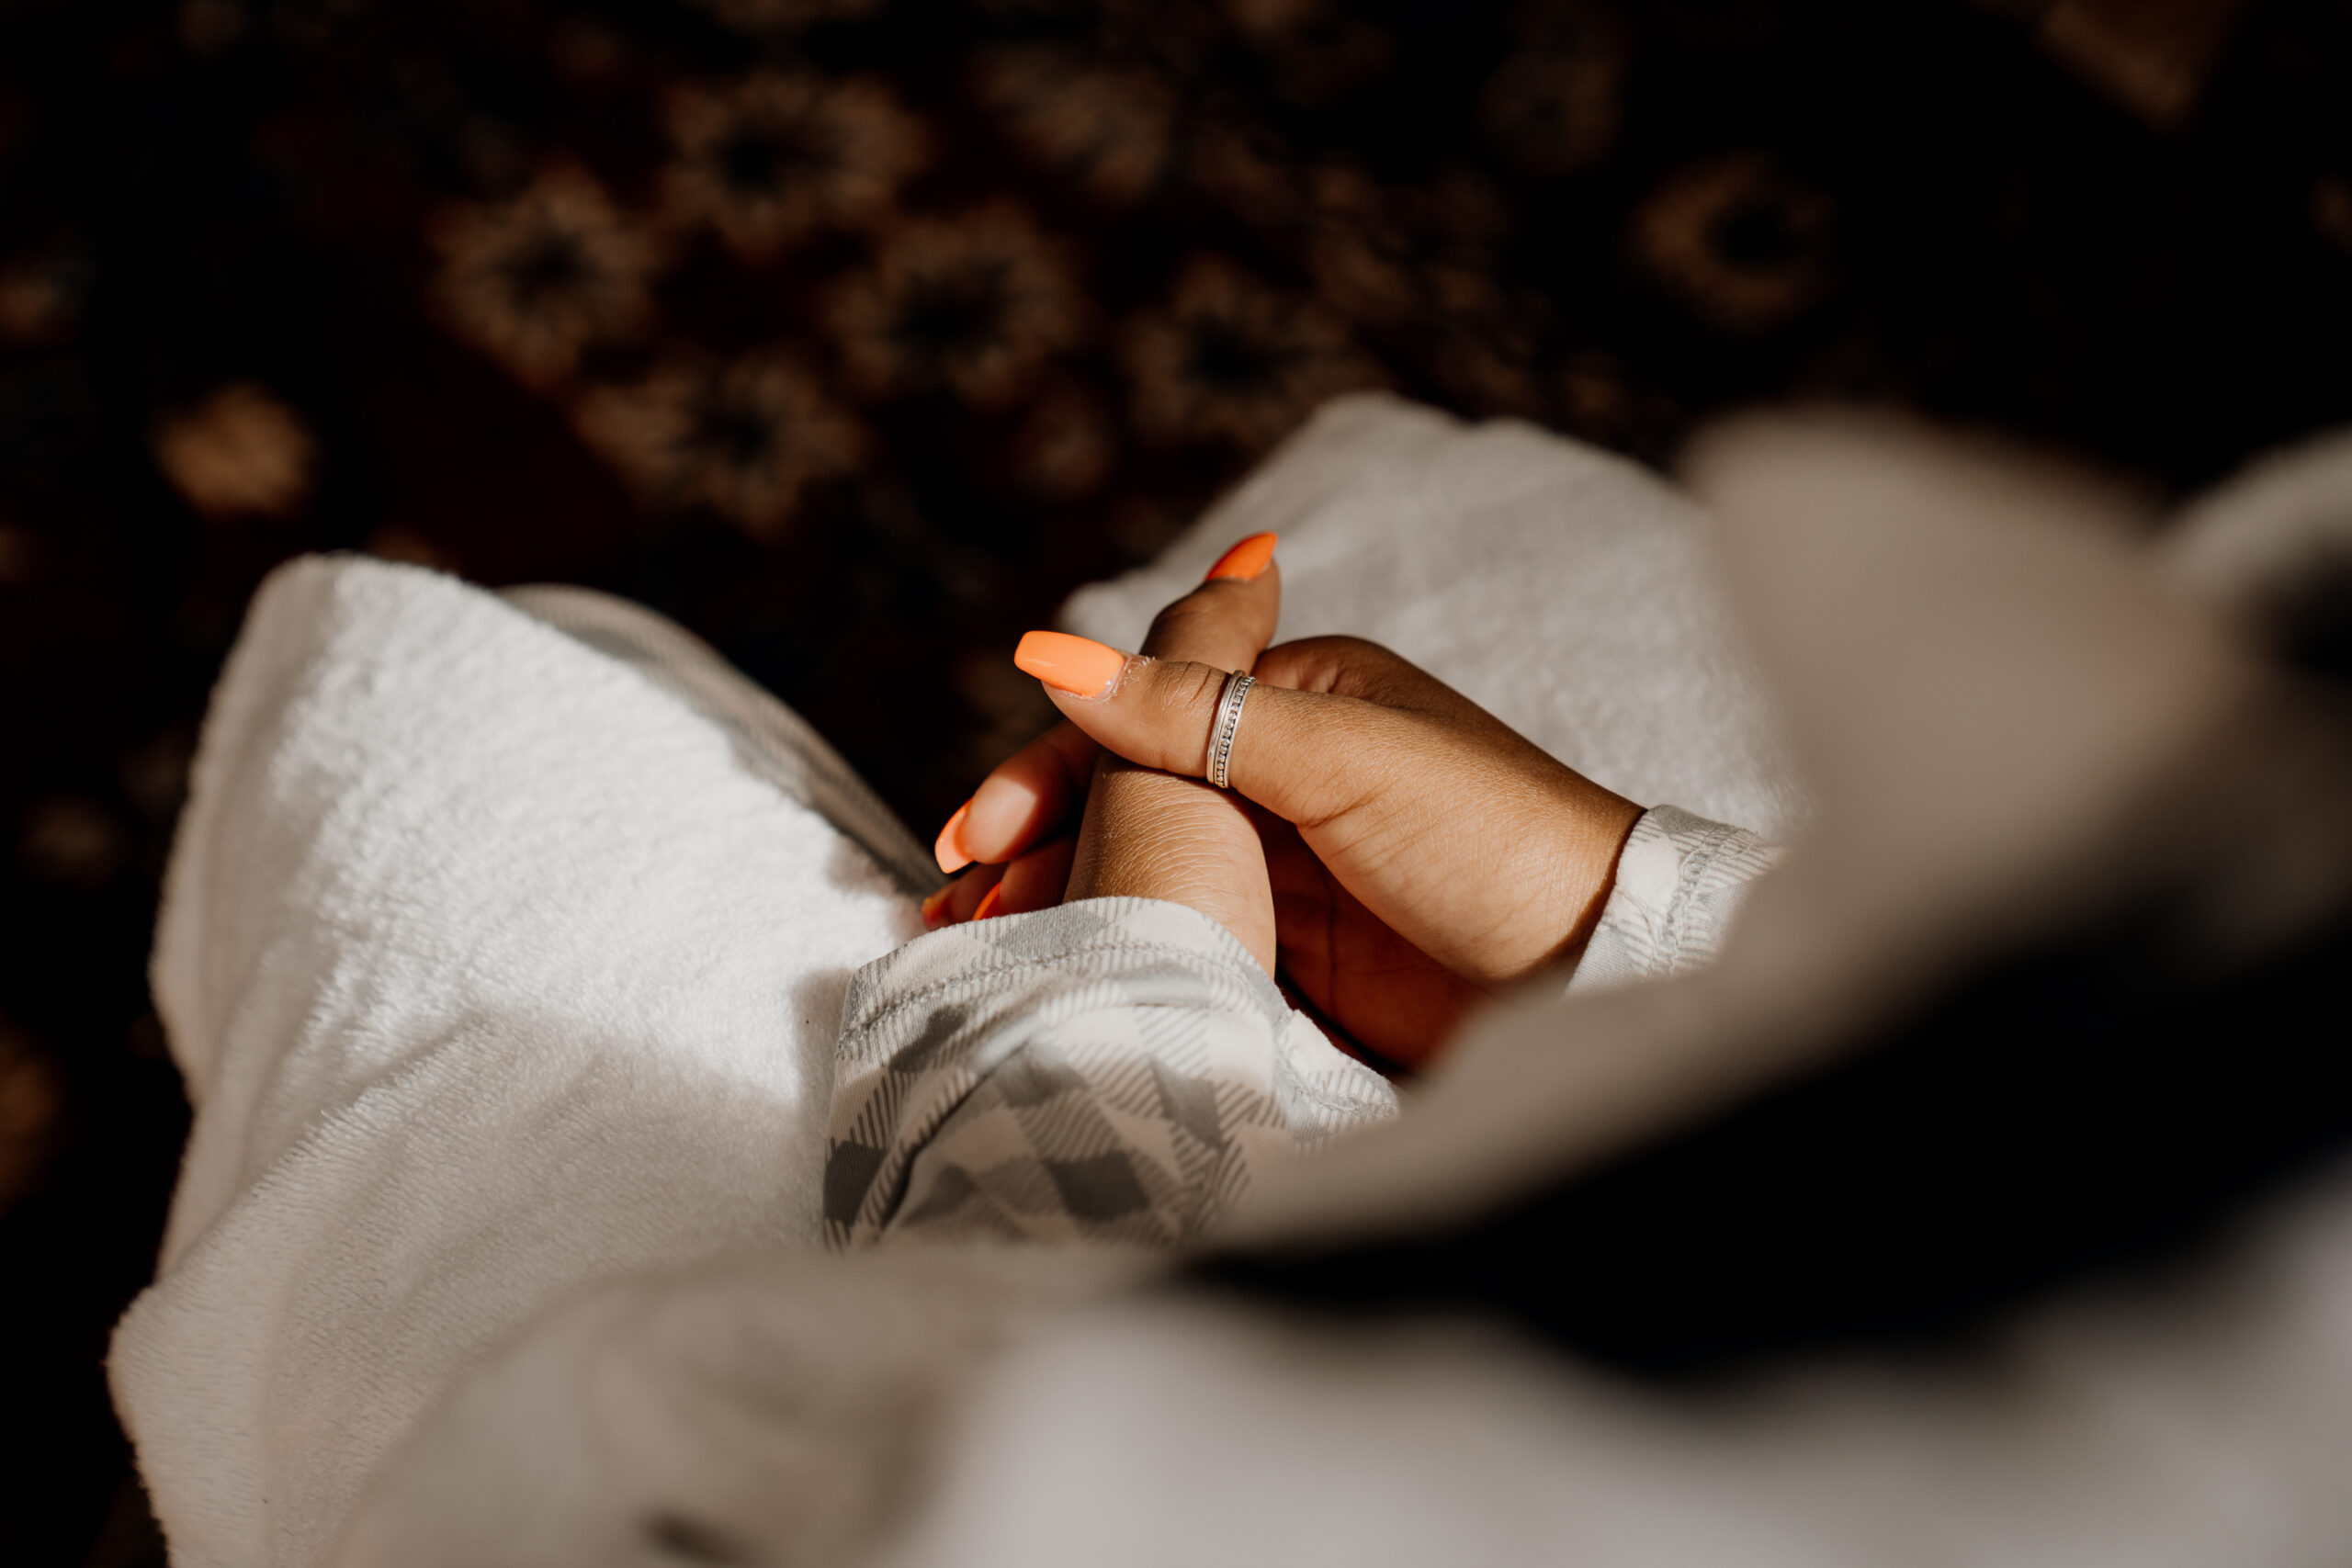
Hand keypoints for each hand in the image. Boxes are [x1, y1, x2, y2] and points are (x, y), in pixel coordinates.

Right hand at [930, 535, 1643, 1068]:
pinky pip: (1186, 938)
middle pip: (1129, 800)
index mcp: (1299, 695)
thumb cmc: (1489, 838)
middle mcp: (1283, 772)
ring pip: (1149, 873)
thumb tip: (1046, 651)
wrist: (1591, 974)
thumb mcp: (1336, 758)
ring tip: (982, 953)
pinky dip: (1120, 952)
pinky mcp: (1297, 954)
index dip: (1049, 771)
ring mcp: (1287, 867)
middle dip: (1038, 850)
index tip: (976, 838)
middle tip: (959, 909)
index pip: (1141, 714)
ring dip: (1067, 903)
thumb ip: (1190, 713)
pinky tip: (1058, 978)